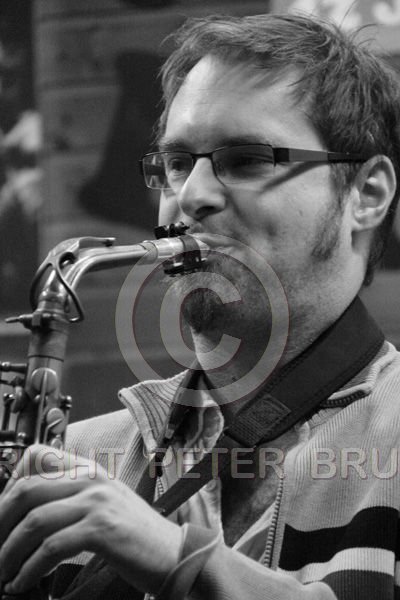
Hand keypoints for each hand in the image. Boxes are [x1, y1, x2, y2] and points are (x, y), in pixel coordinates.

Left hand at [0, 444, 181, 594]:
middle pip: (26, 490)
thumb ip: (71, 498)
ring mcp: (98, 501)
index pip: (35, 457)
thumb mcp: (102, 505)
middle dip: (0, 523)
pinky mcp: (103, 528)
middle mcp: (91, 479)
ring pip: (34, 521)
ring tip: (4, 574)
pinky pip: (51, 547)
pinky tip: (24, 583)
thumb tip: (24, 517)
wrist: (173, 553)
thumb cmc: (134, 534)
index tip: (2, 519)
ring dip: (9, 553)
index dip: (9, 486)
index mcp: (88, 470)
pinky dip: (29, 569)